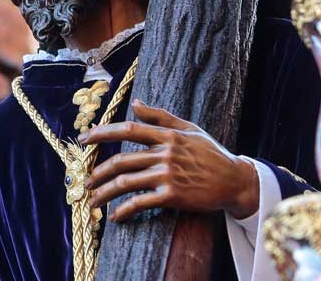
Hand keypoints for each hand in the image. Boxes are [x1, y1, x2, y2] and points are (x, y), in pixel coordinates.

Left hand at [78, 100, 257, 222]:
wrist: (236, 181)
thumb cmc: (212, 153)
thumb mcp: (190, 128)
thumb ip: (160, 116)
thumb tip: (135, 102)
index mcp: (167, 135)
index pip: (127, 129)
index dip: (102, 133)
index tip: (84, 139)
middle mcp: (164, 154)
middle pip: (121, 161)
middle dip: (98, 172)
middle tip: (86, 181)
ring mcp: (167, 176)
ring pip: (125, 183)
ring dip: (105, 193)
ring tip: (93, 200)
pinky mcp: (172, 196)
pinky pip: (140, 203)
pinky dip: (124, 211)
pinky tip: (115, 216)